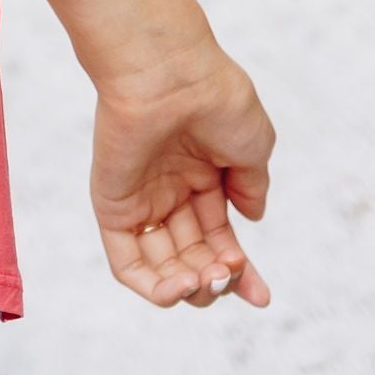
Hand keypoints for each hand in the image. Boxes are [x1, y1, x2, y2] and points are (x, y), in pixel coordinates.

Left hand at [90, 44, 272, 310]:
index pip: (220, 239)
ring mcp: (142, 200)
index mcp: (204, 177)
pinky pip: (126, 261)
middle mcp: (171, 191)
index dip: (242, 273)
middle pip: (194, 257)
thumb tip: (250, 218)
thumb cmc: (216, 99)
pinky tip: (180, 286)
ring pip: (163, 266)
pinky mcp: (112, 206)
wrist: (171, 76)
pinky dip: (152, 285)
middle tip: (232, 276)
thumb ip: (250, 187)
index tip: (262, 298)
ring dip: (189, 289)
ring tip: (209, 281)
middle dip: (218, 280)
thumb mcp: (252, 147)